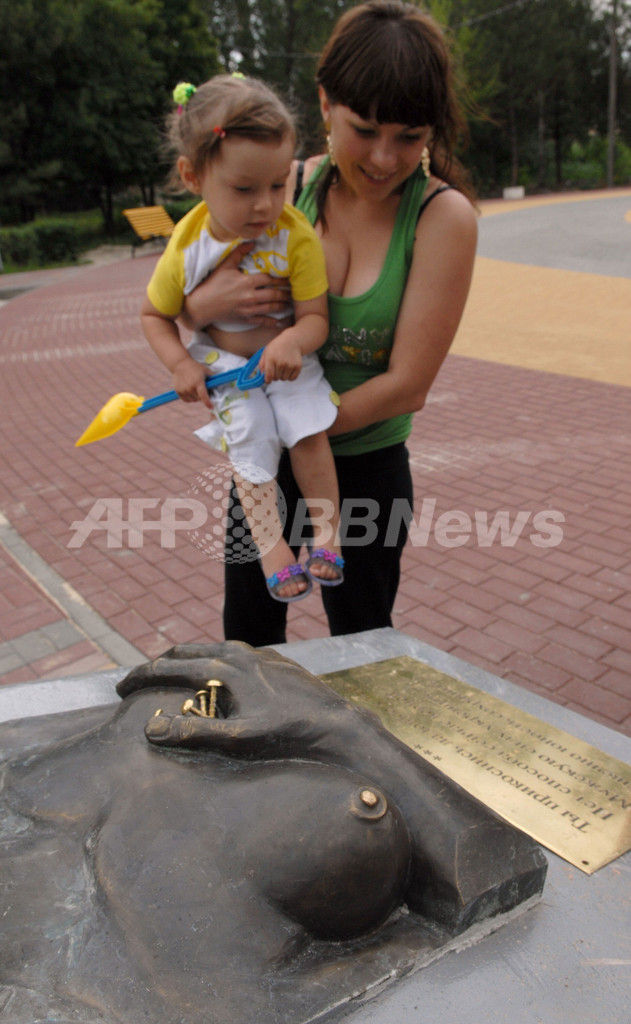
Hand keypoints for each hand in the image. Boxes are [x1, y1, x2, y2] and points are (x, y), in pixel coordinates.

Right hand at [117, 642, 352, 756]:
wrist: (334, 723)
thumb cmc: (285, 734)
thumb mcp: (235, 739)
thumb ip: (192, 732)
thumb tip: (150, 727)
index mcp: (223, 668)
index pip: (169, 667)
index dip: (140, 676)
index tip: (120, 689)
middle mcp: (237, 653)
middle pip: (185, 651)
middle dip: (158, 665)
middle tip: (137, 682)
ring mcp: (257, 654)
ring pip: (209, 649)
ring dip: (184, 661)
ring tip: (168, 677)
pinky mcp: (272, 659)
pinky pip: (230, 654)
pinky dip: (209, 662)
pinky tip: (212, 679)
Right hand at [171, 357, 212, 407]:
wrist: (180, 364)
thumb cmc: (195, 367)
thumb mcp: (205, 370)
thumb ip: (213, 377)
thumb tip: (221, 383)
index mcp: (198, 382)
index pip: (203, 396)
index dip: (208, 403)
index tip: (211, 407)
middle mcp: (190, 387)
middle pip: (199, 399)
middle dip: (202, 396)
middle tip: (202, 389)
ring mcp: (183, 390)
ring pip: (193, 400)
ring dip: (196, 397)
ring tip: (195, 389)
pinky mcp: (178, 391)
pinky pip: (186, 400)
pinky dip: (190, 398)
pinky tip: (190, 391)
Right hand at [182, 243, 290, 330]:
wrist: (202, 306)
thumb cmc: (212, 284)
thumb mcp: (225, 266)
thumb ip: (239, 253)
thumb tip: (252, 243)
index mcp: (246, 282)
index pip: (269, 279)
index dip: (281, 279)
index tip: (289, 278)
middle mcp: (250, 296)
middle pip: (274, 294)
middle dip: (285, 292)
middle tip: (294, 291)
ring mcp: (249, 309)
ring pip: (271, 307)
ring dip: (282, 305)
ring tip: (289, 302)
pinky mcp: (245, 319)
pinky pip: (263, 320)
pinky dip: (273, 321)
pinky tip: (280, 321)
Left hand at [259, 334, 302, 383]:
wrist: (292, 341)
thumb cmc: (276, 347)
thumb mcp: (266, 352)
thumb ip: (262, 364)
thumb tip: (261, 376)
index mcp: (271, 359)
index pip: (269, 376)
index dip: (267, 380)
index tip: (268, 380)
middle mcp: (281, 363)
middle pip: (276, 378)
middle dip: (275, 375)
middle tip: (276, 367)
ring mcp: (290, 365)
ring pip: (284, 379)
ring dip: (282, 375)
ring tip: (283, 366)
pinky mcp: (297, 367)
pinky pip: (292, 378)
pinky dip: (290, 376)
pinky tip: (289, 368)